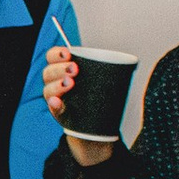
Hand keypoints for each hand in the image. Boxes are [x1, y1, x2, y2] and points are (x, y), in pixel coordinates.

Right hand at [42, 45, 115, 167]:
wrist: (97, 125)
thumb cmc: (99, 98)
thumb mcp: (104, 81)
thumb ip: (109, 70)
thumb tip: (131, 62)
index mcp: (64, 70)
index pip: (53, 57)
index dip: (57, 53)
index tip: (69, 53)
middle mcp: (56, 83)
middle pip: (49, 72)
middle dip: (60, 68)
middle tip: (75, 69)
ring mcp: (56, 99)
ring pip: (48, 89)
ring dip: (57, 85)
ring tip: (70, 84)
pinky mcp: (59, 114)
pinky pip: (53, 109)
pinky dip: (54, 105)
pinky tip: (57, 102)